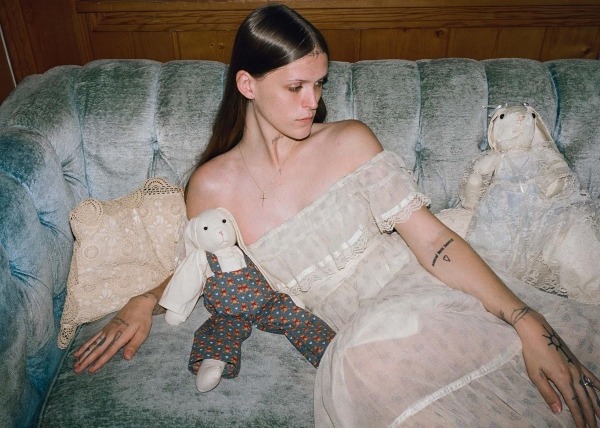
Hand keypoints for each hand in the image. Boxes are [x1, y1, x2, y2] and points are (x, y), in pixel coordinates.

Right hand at [73, 291, 157, 373]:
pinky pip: (94, 337)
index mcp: (121, 336)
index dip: (100, 361)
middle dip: (87, 360)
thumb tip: (127, 358)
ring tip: (75, 363)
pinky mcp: (106, 328)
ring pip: (93, 344)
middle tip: (77, 370)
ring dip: (84, 354)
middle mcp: (112, 333)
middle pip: (98, 349)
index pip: (109, 352)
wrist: (139, 303)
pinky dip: (85, 345)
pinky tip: (78, 352)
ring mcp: (107, 330)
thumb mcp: (143, 333)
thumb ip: (134, 345)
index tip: (91, 370)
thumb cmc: (143, 320)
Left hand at [517, 310, 599, 426]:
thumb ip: (547, 393)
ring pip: (590, 391)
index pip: (574, 404)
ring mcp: (577, 368)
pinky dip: (598, 387)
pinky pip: (591, 377)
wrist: (537, 331)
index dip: (579, 418)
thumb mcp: (535, 374)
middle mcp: (574, 375)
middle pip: (584, 400)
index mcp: (562, 380)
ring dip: (596, 405)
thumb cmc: (532, 352)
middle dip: (590, 416)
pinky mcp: (577, 362)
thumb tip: (558, 411)